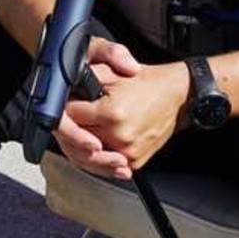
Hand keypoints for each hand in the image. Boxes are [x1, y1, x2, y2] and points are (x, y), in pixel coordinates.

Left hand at [60, 52, 189, 181]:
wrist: (177, 96)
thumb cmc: (147, 83)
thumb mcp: (112, 72)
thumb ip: (84, 78)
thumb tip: (64, 88)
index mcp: (111, 113)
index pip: (69, 118)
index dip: (62, 111)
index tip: (61, 107)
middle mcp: (120, 136)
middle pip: (76, 141)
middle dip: (69, 131)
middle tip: (68, 123)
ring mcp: (128, 152)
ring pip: (88, 158)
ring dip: (80, 148)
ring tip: (80, 135)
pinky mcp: (136, 161)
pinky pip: (107, 165)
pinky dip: (97, 157)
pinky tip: (95, 146)